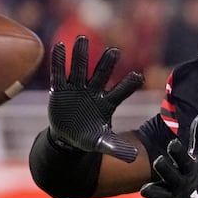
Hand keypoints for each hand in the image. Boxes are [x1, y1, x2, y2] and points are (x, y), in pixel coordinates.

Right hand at [48, 36, 143, 161]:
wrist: (68, 137)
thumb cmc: (88, 137)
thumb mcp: (102, 143)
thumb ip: (116, 147)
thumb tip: (132, 157)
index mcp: (107, 103)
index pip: (121, 92)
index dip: (129, 84)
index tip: (139, 76)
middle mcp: (93, 92)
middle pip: (101, 75)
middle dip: (106, 63)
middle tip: (114, 51)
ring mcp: (77, 88)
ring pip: (80, 69)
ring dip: (81, 55)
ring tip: (82, 39)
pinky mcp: (60, 89)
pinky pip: (59, 73)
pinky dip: (59, 62)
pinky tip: (59, 46)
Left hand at [130, 110, 197, 197]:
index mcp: (190, 169)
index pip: (184, 159)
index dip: (178, 152)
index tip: (172, 144)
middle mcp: (181, 183)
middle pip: (170, 175)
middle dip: (165, 169)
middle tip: (158, 161)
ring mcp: (172, 196)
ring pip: (159, 194)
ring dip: (152, 191)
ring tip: (144, 189)